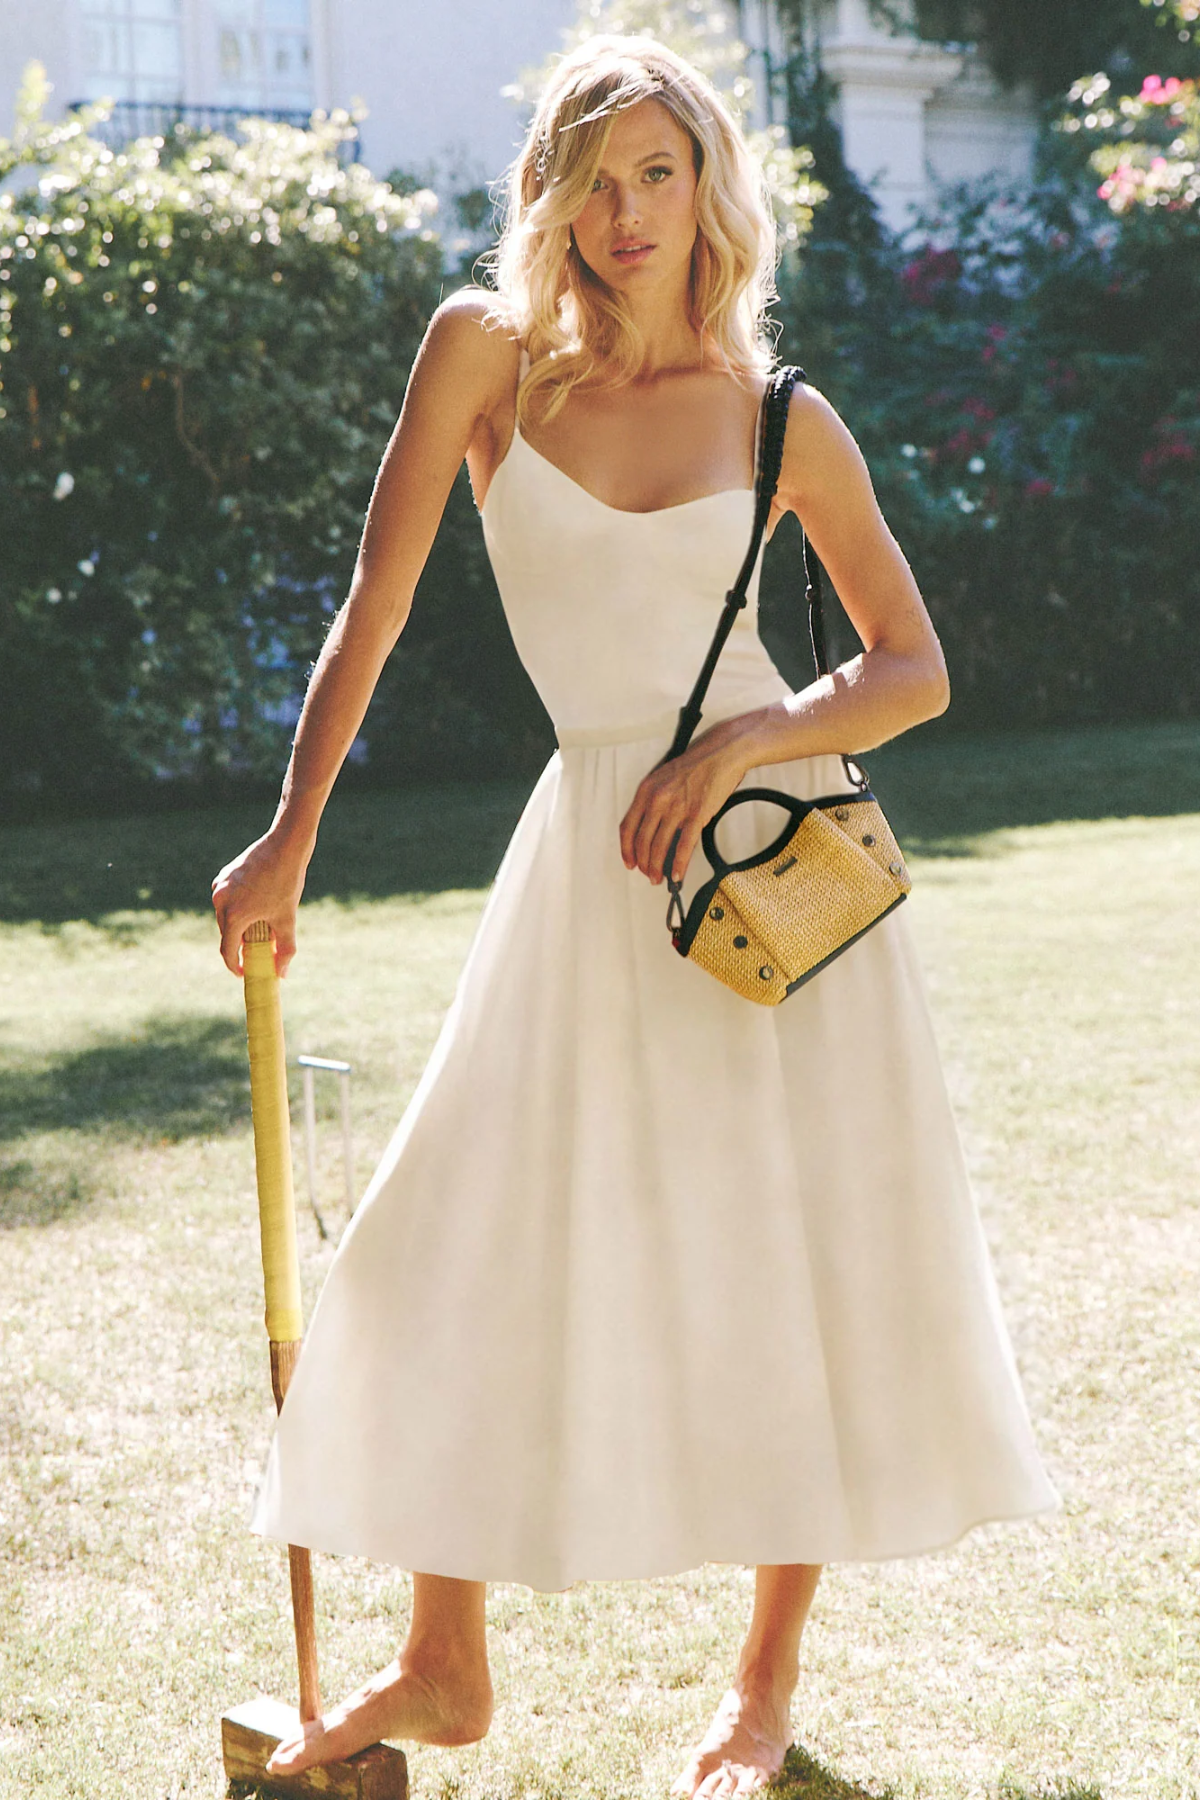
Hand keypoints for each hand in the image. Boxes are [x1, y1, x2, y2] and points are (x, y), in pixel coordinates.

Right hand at [211, 830, 308, 977]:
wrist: (285, 845)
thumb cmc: (287, 882)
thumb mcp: (288, 919)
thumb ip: (286, 949)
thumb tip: (281, 974)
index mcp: (234, 914)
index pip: (227, 950)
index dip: (235, 965)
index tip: (243, 972)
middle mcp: (221, 900)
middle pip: (226, 933)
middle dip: (240, 944)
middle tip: (256, 950)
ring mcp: (220, 886)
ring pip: (225, 915)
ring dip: (239, 925)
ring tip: (258, 927)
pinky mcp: (224, 875)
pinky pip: (227, 899)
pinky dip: (237, 908)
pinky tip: (255, 906)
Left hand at [620, 719, 753, 886]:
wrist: (722, 752)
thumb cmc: (697, 763)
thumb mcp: (665, 778)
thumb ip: (655, 801)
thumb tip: (653, 829)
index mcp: (646, 790)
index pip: (627, 827)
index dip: (626, 849)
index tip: (629, 861)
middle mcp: (657, 800)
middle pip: (642, 841)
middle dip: (643, 863)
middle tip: (647, 874)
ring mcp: (676, 808)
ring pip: (659, 847)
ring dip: (657, 868)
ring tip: (659, 878)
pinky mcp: (696, 815)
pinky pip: (684, 846)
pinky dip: (679, 864)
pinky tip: (678, 874)